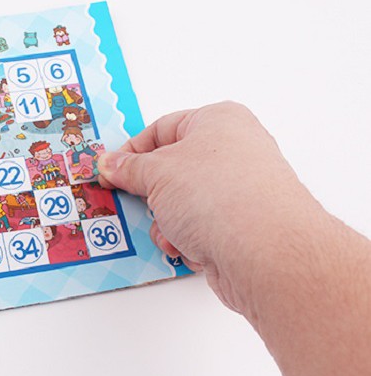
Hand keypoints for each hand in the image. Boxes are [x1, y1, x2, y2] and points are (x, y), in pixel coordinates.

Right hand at [98, 102, 322, 316]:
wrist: (265, 254)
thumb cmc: (218, 196)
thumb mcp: (156, 173)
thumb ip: (128, 168)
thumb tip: (110, 164)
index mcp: (218, 122)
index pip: (162, 129)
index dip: (132, 152)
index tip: (110, 171)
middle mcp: (235, 152)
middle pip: (173, 170)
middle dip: (150, 193)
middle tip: (132, 203)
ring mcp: (241, 192)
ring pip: (182, 204)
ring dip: (167, 222)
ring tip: (170, 230)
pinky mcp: (242, 228)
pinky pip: (199, 229)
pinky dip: (186, 240)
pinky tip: (188, 247)